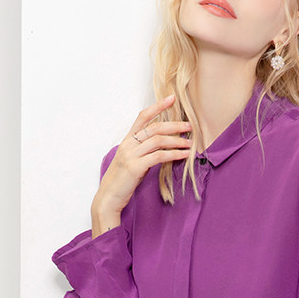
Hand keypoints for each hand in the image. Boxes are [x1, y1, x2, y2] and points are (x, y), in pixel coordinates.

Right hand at [91, 93, 192, 234]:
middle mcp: (128, 144)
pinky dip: (173, 155)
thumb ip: (144, 152)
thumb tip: (163, 147)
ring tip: (190, 144)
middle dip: (174, 125)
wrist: (108, 198)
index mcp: (127, 141)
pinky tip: (184, 156)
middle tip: (189, 126)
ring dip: (177, 141)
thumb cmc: (122, 182)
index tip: (171, 98)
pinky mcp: (135, 167)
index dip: (157, 106)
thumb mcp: (133, 161)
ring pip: (158, 140)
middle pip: (154, 127)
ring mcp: (131, 155)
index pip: (142, 117)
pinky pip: (158, 156)